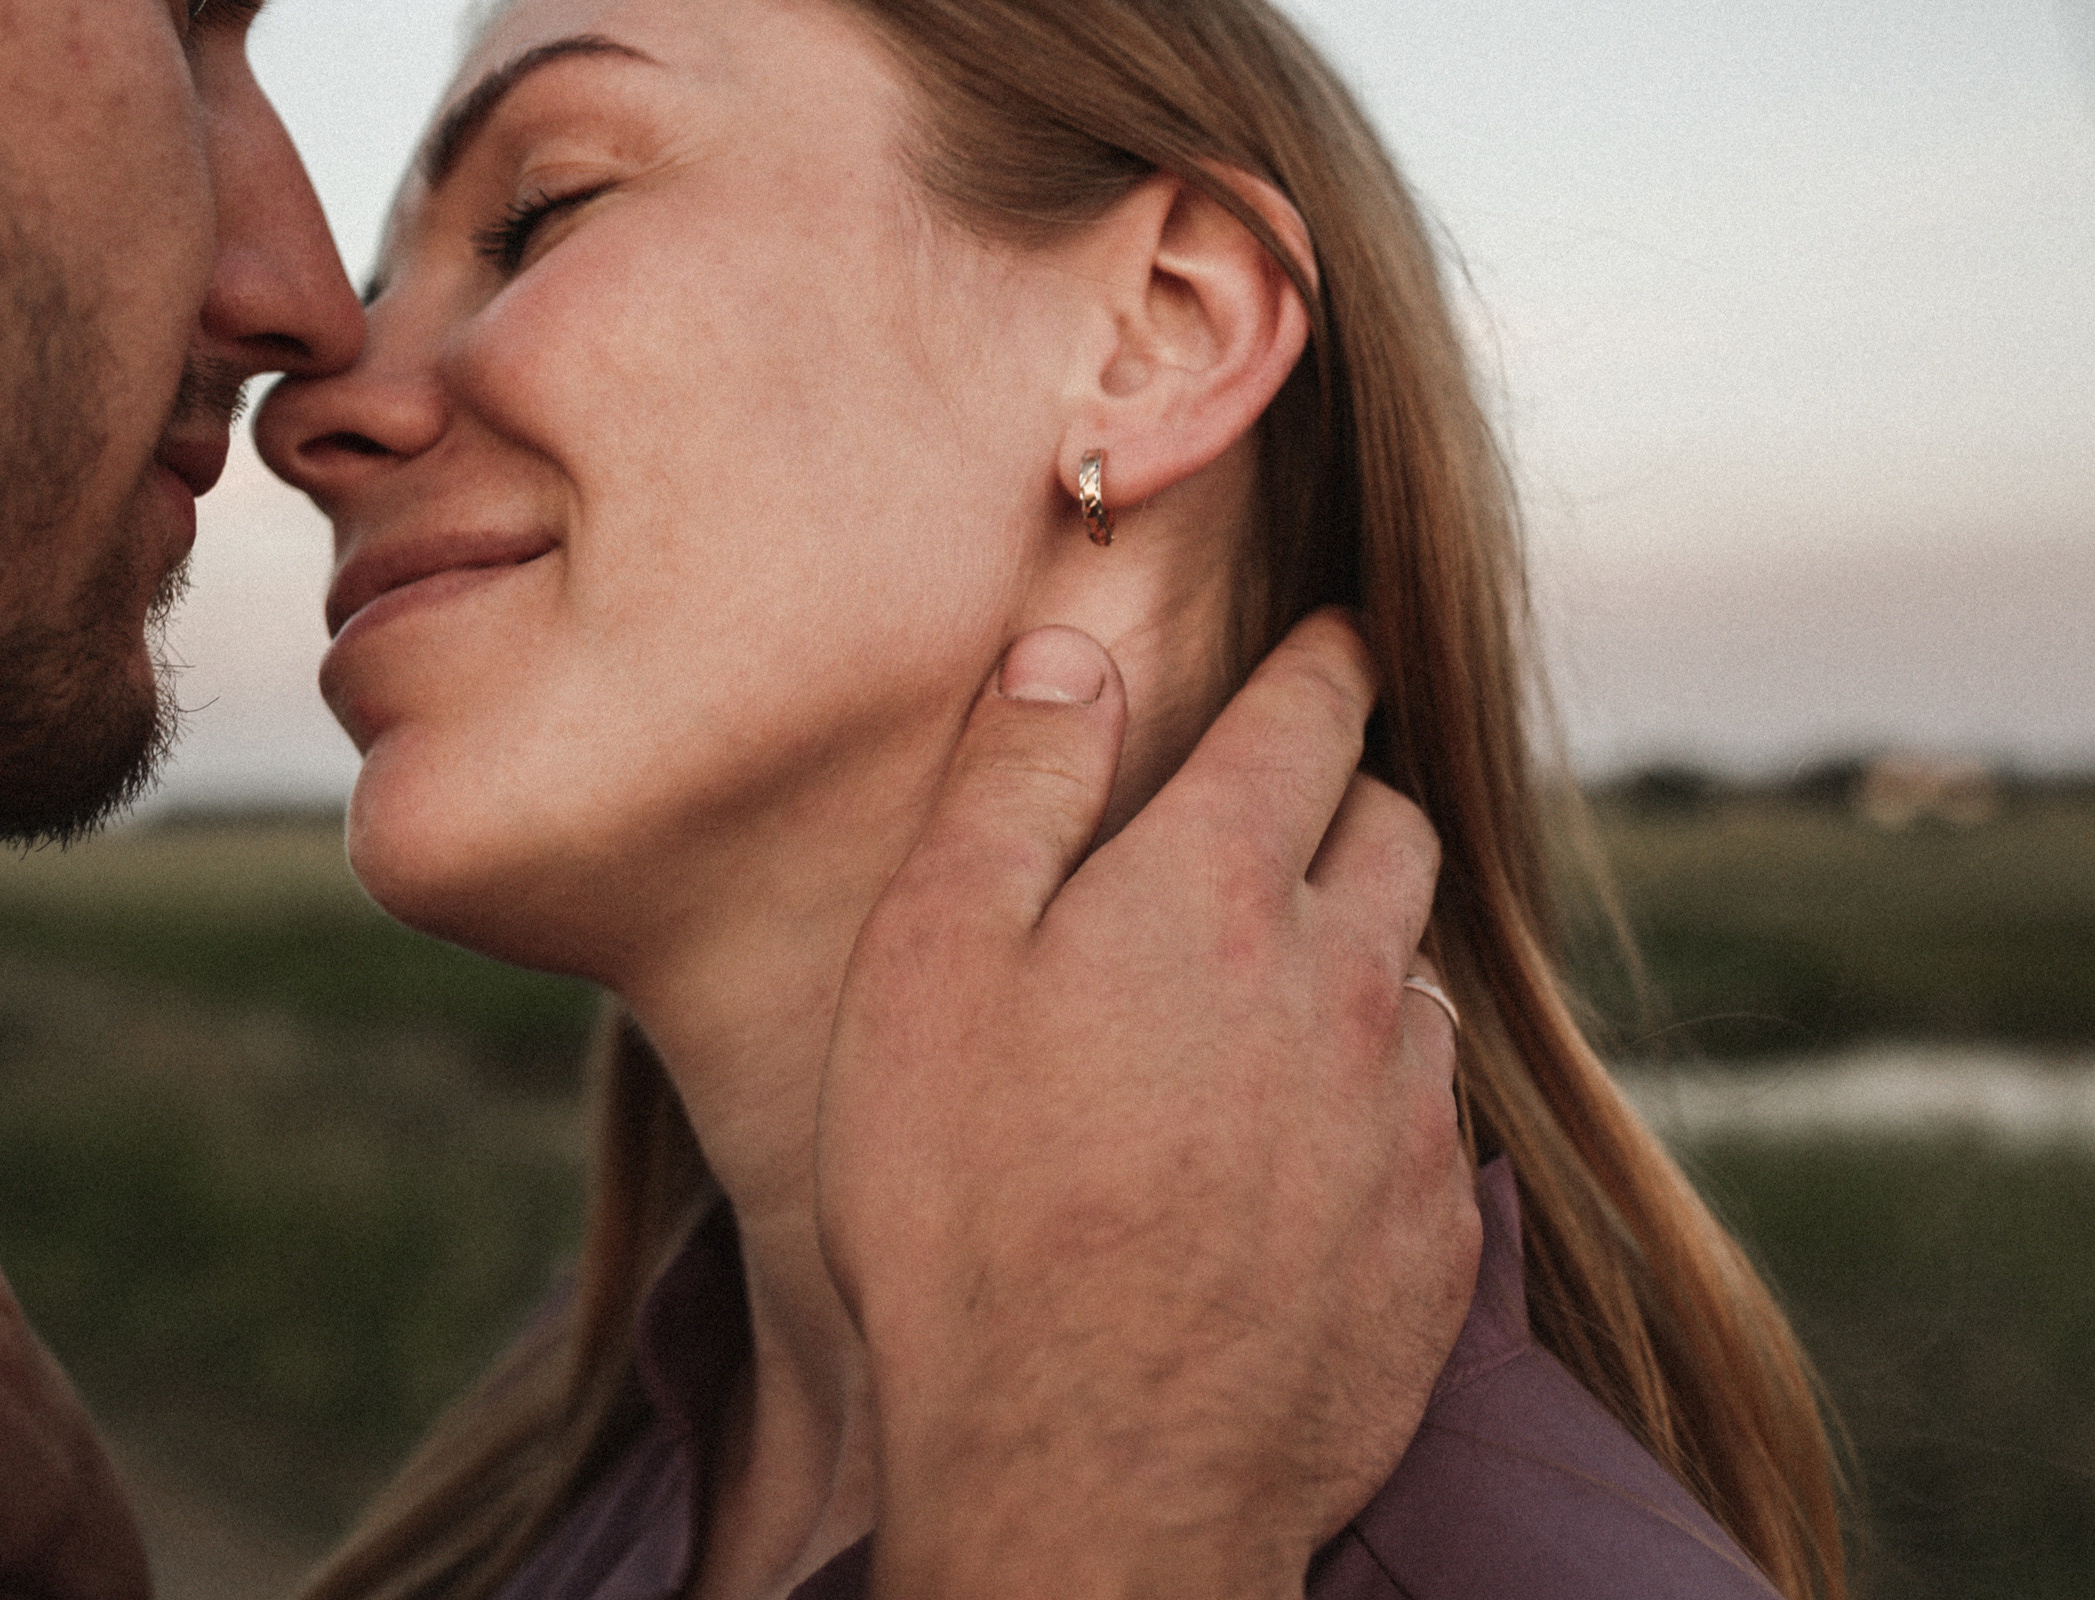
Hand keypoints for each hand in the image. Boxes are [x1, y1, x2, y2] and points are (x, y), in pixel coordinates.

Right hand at [818, 611, 1478, 1599]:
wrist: (1085, 1471)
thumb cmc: (970, 1207)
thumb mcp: (933, 963)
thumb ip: (1017, 786)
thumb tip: (1075, 653)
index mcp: (1219, 889)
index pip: (1311, 716)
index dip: (1324, 658)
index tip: (1338, 634)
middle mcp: (1343, 982)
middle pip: (1399, 833)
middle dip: (1354, 797)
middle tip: (1299, 810)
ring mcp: (1402, 1120)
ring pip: (1422, 983)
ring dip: (1367, 961)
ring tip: (1282, 1003)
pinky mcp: (1433, 1244)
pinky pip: (1429, 1126)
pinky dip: (1379, 1101)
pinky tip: (1303, 1154)